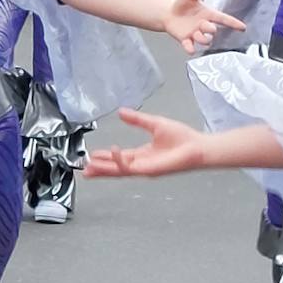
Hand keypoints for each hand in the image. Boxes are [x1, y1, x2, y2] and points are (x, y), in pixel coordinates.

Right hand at [84, 107, 206, 177]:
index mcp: (143, 154)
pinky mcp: (149, 170)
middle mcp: (141, 163)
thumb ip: (137, 120)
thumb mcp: (154, 123)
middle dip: (99, 169)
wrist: (198, 147)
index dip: (106, 157)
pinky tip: (112, 151)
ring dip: (103, 169)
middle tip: (84, 170)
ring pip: (119, 171)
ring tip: (88, 168)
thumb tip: (121, 111)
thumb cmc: (182, 138)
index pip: (120, 158)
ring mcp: (144, 169)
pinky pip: (129, 167)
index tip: (92, 155)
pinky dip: (118, 161)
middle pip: (115, 168)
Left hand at [162, 0, 243, 53]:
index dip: (233, 23)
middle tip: (209, 28)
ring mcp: (195, 34)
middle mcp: (203, 25)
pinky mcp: (185, 39)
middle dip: (211, 30)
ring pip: (203, 39)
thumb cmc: (182, 5)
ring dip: (202, 39)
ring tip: (198, 35)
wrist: (169, 14)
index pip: (223, 19)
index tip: (243, 27)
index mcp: (208, 14)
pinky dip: (190, 49)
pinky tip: (191, 50)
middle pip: (212, 30)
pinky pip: (189, 46)